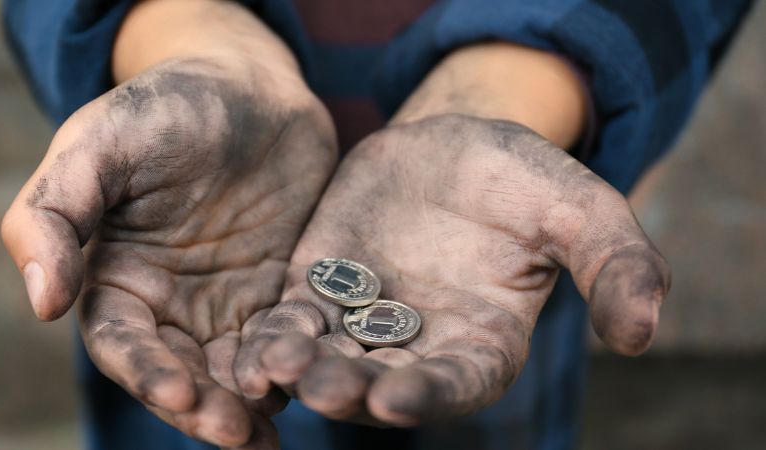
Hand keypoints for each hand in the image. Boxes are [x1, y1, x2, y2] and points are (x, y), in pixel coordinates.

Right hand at [1, 57, 335, 445]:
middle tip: (239, 434)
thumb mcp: (98, 145)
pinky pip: (286, 338)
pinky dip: (294, 366)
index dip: (147, 372)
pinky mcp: (281, 289)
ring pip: (234, 368)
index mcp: (118, 277)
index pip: (124, 343)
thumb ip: (55, 215)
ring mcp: (229, 299)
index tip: (179, 393)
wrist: (248, 84)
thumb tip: (42, 304)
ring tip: (271, 435)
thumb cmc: (164, 105)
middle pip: (182, 371)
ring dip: (249, 404)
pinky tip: (311, 385)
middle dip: (204, 407)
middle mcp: (171, 301)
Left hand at [234, 114, 669, 425]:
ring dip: (302, 369)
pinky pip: (292, 322)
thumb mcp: (579, 208)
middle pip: (384, 382)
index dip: (431, 393)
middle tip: (325, 389)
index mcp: (484, 342)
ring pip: (330, 358)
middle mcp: (420, 346)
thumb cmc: (523, 179)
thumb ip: (614, 264)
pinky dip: (272, 337)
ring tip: (275, 368)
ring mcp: (364, 322)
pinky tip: (248, 348)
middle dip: (354, 389)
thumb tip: (644, 335)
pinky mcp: (319, 290)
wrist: (454, 147)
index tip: (397, 398)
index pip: (459, 382)